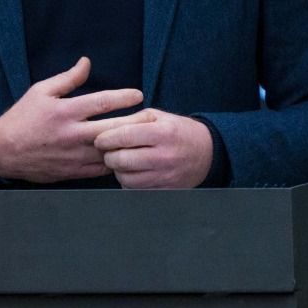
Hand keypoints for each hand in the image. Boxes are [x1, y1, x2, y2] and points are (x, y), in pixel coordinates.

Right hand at [0, 57, 150, 182]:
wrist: (3, 152)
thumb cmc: (23, 118)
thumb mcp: (41, 91)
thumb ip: (68, 78)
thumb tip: (87, 62)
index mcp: (65, 112)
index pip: (101, 103)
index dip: (123, 97)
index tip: (138, 95)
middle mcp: (72, 134)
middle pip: (112, 128)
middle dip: (135, 122)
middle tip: (152, 117)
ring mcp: (74, 155)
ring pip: (110, 151)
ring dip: (128, 143)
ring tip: (146, 136)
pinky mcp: (74, 171)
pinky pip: (101, 168)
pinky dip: (116, 161)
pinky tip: (127, 154)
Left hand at [92, 109, 213, 188]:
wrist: (207, 153)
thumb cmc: (179, 131)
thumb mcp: (161, 117)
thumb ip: (134, 119)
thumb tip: (107, 128)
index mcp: (163, 133)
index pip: (124, 136)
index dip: (106, 138)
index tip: (100, 139)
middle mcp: (164, 156)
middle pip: (121, 160)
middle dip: (109, 156)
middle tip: (109, 152)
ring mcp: (165, 176)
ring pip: (126, 178)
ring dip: (117, 170)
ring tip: (121, 162)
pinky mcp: (165, 190)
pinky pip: (136, 190)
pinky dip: (129, 182)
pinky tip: (133, 172)